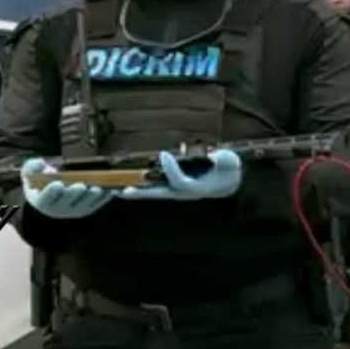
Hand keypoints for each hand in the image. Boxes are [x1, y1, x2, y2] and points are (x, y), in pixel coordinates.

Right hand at [20, 158, 115, 218]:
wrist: (48, 195)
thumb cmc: (39, 182)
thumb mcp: (29, 173)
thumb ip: (31, 167)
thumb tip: (40, 163)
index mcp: (42, 201)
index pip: (45, 198)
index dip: (51, 192)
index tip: (57, 184)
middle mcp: (57, 210)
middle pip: (66, 203)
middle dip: (73, 194)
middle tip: (80, 186)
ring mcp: (73, 211)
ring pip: (83, 206)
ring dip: (91, 198)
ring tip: (97, 188)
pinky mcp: (86, 210)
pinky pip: (96, 205)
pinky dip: (103, 199)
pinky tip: (109, 190)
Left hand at [119, 149, 241, 200]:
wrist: (231, 180)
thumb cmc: (228, 169)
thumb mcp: (228, 161)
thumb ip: (222, 159)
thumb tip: (211, 157)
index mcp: (196, 188)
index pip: (180, 181)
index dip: (171, 169)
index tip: (164, 154)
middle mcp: (184, 192)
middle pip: (160, 194)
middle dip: (142, 193)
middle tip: (123, 193)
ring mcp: (179, 191)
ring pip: (155, 192)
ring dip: (138, 192)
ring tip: (119, 191)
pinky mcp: (176, 187)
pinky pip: (157, 188)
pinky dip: (144, 187)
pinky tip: (129, 185)